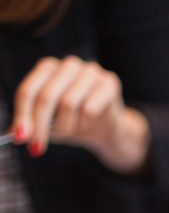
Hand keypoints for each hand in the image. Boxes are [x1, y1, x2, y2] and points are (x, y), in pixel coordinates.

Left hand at [11, 55, 149, 173]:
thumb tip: (15, 134)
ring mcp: (90, 71)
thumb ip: (30, 126)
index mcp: (48, 68)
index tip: (20, 138)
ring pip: (68, 103)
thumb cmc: (74, 122)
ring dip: (66, 127)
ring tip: (69, 132)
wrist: (107, 130)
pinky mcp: (109, 83)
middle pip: (46, 96)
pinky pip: (90, 109)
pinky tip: (87, 125)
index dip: (23, 116)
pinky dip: (85, 125)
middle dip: (40, 126)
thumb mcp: (47, 125)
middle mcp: (68, 65)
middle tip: (38, 148)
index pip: (29, 91)